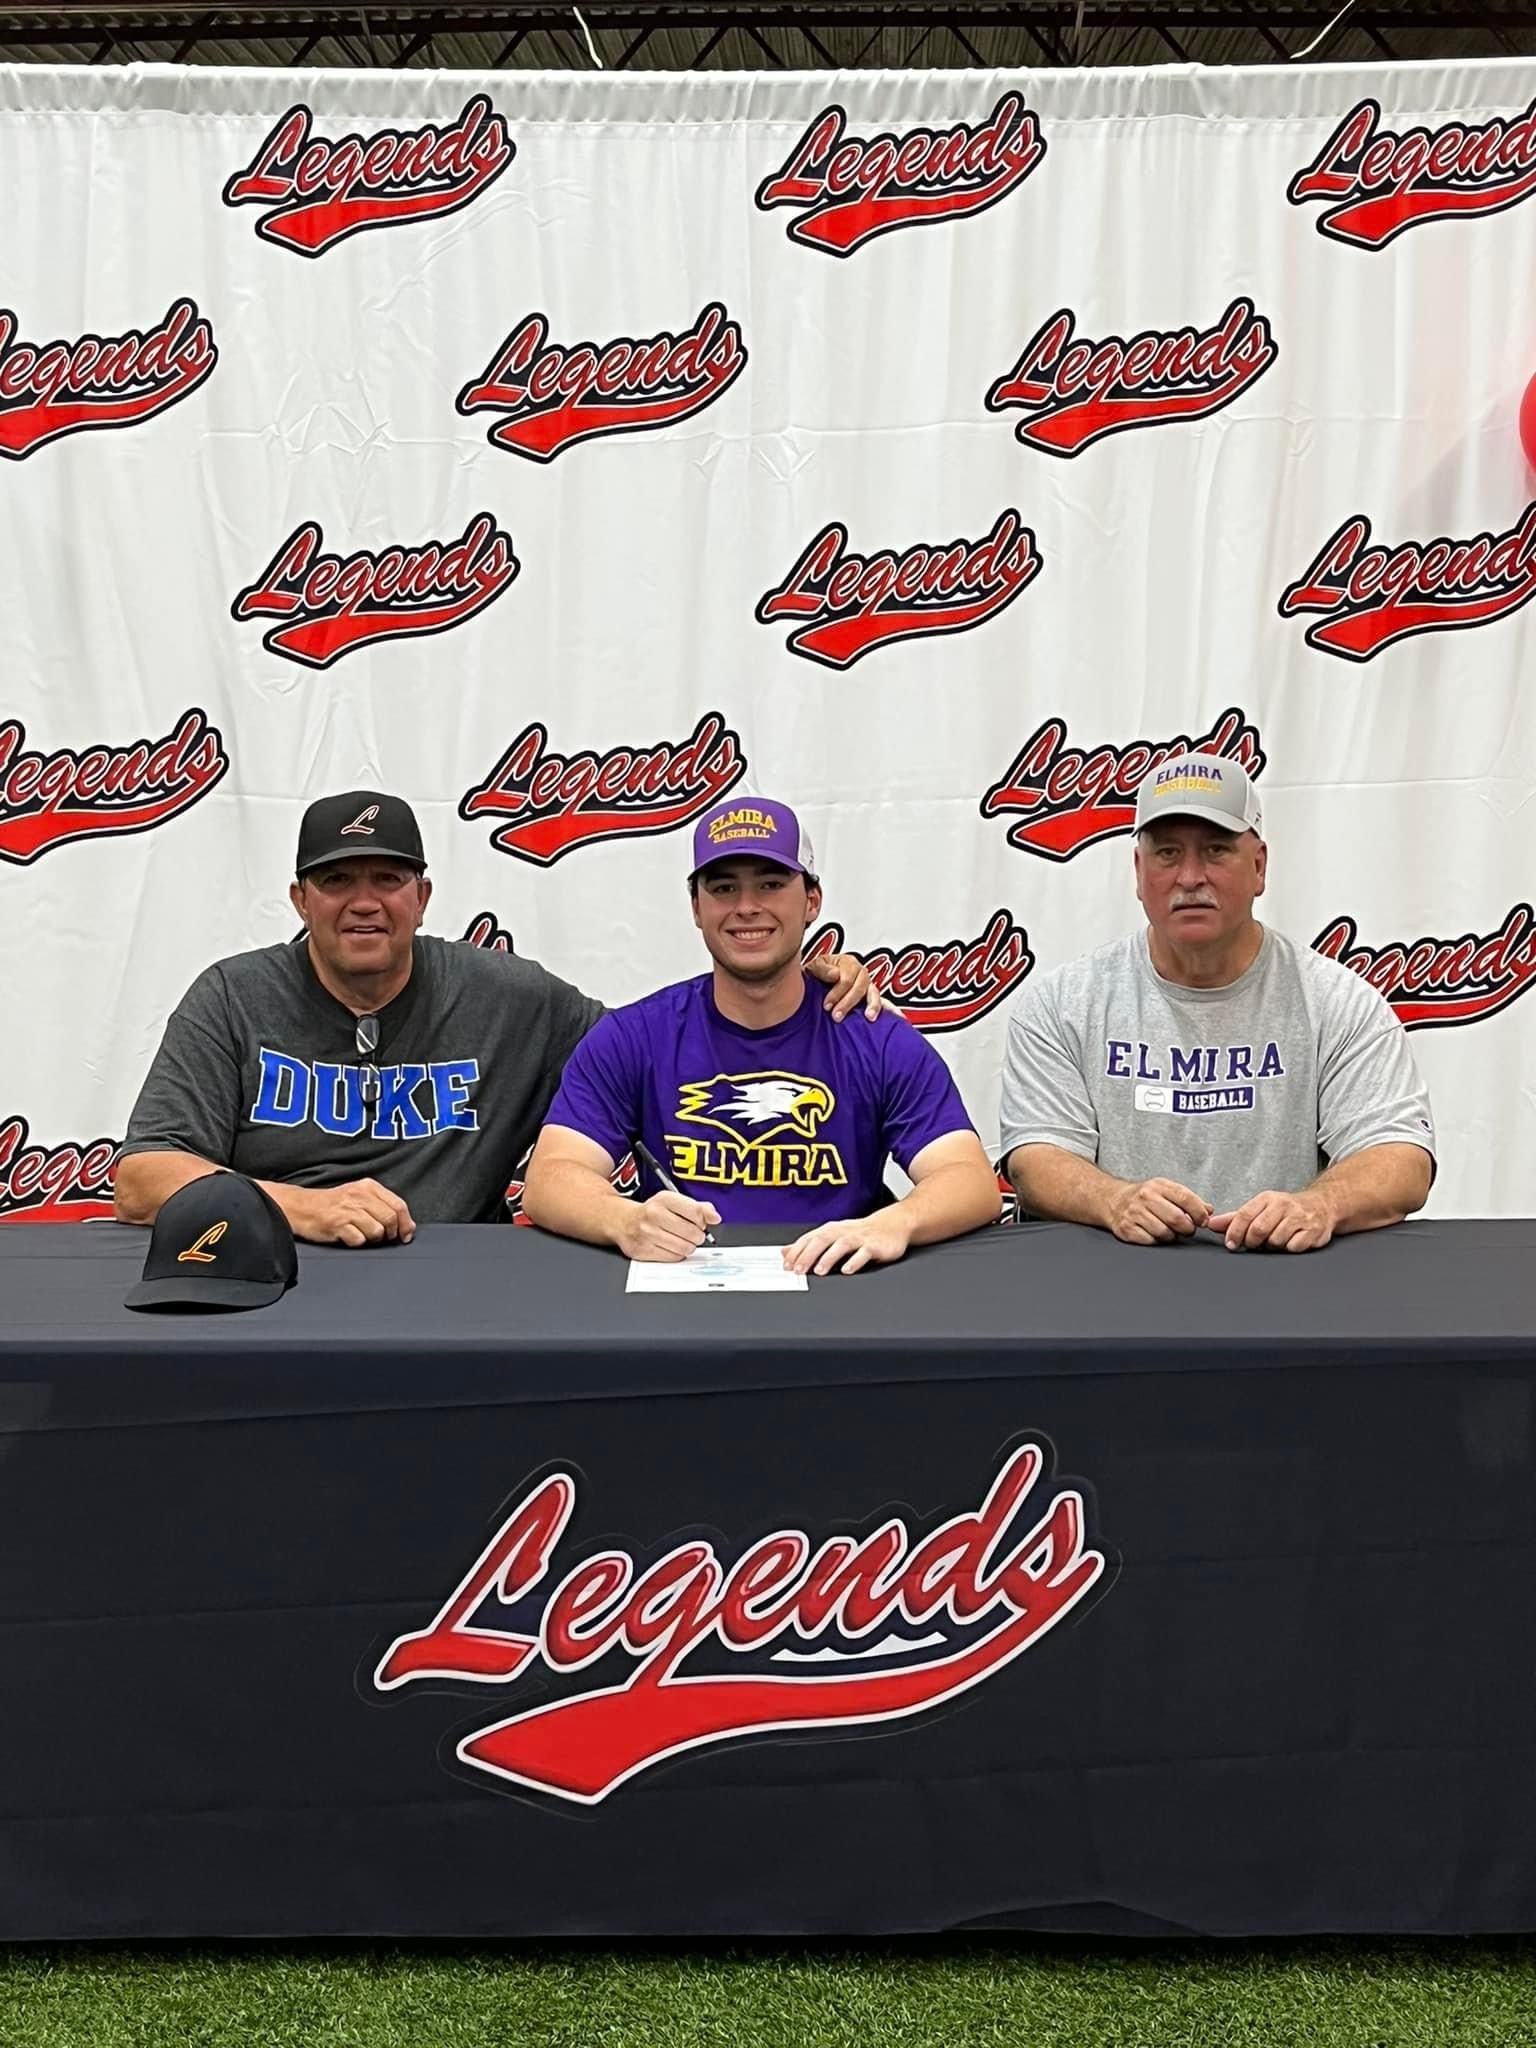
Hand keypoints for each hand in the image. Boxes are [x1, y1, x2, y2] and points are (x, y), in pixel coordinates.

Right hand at [291, 1179, 414, 1247]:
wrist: (302, 1207)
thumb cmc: (333, 1204)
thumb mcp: (360, 1196)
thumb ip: (385, 1207)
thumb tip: (409, 1227)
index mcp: (369, 1187)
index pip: (399, 1205)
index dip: (406, 1223)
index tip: (405, 1234)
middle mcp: (360, 1196)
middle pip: (390, 1219)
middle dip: (390, 1233)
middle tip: (381, 1237)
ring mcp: (348, 1210)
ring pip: (377, 1231)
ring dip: (373, 1239)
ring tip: (362, 1234)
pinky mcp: (338, 1225)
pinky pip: (360, 1240)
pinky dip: (357, 1242)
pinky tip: (349, 1236)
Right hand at [617, 1191, 721, 1262]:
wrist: (622, 1221)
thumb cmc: (652, 1212)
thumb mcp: (673, 1202)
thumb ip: (697, 1207)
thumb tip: (715, 1217)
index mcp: (664, 1199)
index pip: (695, 1211)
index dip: (704, 1220)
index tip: (703, 1222)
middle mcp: (654, 1215)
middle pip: (692, 1233)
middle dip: (697, 1236)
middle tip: (693, 1234)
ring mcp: (647, 1234)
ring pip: (684, 1248)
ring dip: (688, 1246)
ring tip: (682, 1240)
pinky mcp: (643, 1250)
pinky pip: (673, 1258)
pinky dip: (677, 1254)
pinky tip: (671, 1246)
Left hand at [783, 1208, 913, 1275]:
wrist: (893, 1224)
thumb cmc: (860, 1232)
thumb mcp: (832, 1235)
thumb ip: (808, 1244)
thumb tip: (785, 1252)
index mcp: (830, 1230)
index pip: (809, 1239)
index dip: (796, 1252)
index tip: (786, 1265)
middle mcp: (843, 1232)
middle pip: (822, 1241)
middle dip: (808, 1256)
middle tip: (798, 1270)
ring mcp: (859, 1238)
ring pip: (841, 1245)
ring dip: (829, 1258)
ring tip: (820, 1271)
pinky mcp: (875, 1246)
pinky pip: (864, 1253)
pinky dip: (855, 1261)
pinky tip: (847, 1270)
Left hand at [805, 950, 881, 1022]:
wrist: (815, 984)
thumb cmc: (817, 975)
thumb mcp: (814, 967)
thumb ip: (822, 969)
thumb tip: (835, 974)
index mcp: (847, 963)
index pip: (846, 979)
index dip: (837, 993)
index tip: (827, 1005)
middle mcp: (859, 972)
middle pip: (859, 987)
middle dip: (848, 1003)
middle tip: (836, 1016)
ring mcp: (867, 984)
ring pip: (873, 993)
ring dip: (871, 1006)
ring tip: (869, 1017)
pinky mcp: (870, 997)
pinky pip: (878, 1001)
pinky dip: (877, 1008)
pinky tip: (874, 1017)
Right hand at [1105, 1178, 1211, 1245]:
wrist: (1113, 1201)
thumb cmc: (1144, 1197)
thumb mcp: (1166, 1190)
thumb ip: (1189, 1199)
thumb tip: (1209, 1210)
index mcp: (1158, 1186)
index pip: (1186, 1198)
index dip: (1199, 1213)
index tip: (1203, 1221)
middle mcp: (1145, 1198)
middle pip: (1177, 1219)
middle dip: (1187, 1228)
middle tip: (1187, 1229)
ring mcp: (1134, 1213)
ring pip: (1164, 1232)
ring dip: (1172, 1236)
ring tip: (1170, 1231)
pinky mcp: (1127, 1229)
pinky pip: (1151, 1241)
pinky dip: (1157, 1241)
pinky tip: (1155, 1234)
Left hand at [1207, 1189, 1333, 1252]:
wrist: (1322, 1205)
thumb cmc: (1286, 1210)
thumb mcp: (1261, 1208)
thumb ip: (1235, 1218)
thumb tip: (1211, 1224)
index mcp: (1268, 1199)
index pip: (1244, 1215)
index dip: (1234, 1231)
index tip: (1230, 1244)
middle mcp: (1284, 1206)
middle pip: (1259, 1229)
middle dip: (1252, 1241)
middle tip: (1253, 1244)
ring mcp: (1300, 1218)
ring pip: (1276, 1240)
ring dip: (1272, 1246)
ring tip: (1275, 1240)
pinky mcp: (1313, 1231)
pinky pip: (1293, 1247)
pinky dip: (1288, 1248)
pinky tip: (1290, 1242)